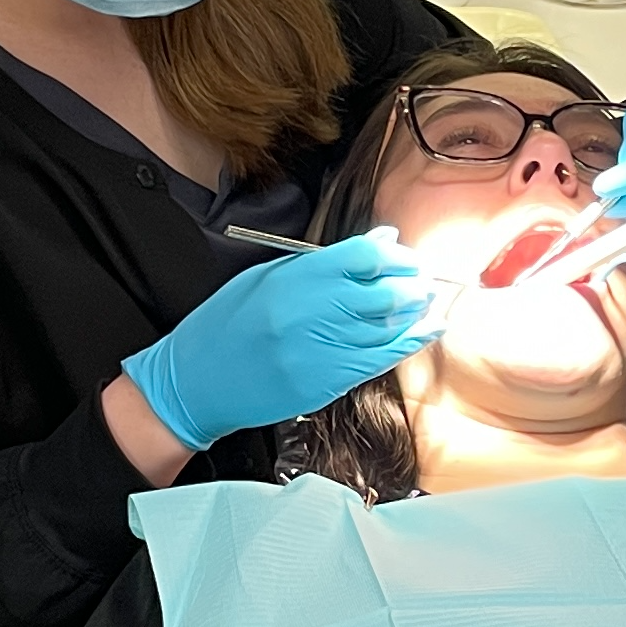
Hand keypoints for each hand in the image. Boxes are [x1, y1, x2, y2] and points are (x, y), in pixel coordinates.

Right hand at [116, 228, 441, 456]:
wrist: (196, 382)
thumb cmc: (226, 326)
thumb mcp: (266, 278)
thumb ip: (324, 263)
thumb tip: (380, 242)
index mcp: (294, 279)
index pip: (364, 257)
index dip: (394, 255)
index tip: (405, 255)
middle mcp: (312, 313)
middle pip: (385, 292)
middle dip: (413, 282)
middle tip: (424, 278)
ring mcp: (321, 352)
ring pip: (389, 328)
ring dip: (418, 312)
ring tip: (430, 300)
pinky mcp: (326, 384)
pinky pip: (379, 361)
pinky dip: (408, 343)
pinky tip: (426, 331)